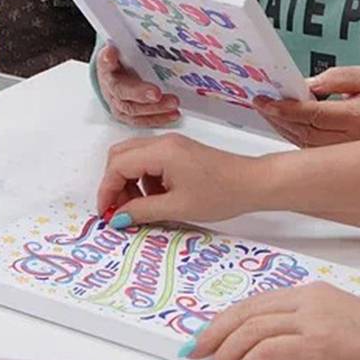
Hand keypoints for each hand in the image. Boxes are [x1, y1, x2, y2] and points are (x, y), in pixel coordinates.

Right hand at [95, 44, 178, 127]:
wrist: (112, 81)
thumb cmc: (120, 65)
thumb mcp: (121, 51)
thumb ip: (124, 45)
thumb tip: (127, 35)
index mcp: (106, 68)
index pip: (105, 63)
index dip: (108, 59)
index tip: (111, 53)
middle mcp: (110, 89)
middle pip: (122, 92)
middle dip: (140, 94)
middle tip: (156, 93)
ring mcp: (118, 105)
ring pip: (134, 110)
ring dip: (155, 108)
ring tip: (172, 103)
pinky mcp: (128, 117)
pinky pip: (143, 121)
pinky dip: (159, 118)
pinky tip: (173, 114)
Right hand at [96, 132, 259, 224]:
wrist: (253, 183)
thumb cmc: (219, 195)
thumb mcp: (178, 207)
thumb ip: (143, 210)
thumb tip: (117, 218)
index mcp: (159, 151)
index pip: (117, 165)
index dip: (107, 190)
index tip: (106, 214)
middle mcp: (161, 142)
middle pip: (120, 156)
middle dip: (115, 183)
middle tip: (119, 210)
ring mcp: (170, 145)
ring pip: (134, 158)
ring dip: (130, 182)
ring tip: (142, 208)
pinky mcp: (178, 151)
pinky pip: (149, 161)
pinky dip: (145, 179)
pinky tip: (158, 199)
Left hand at [192, 282, 359, 359]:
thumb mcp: (332, 330)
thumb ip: (301, 336)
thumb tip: (269, 358)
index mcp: (308, 294)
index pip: (256, 303)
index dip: (228, 319)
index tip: (210, 334)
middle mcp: (305, 300)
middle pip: (247, 311)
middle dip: (217, 331)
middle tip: (198, 350)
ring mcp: (310, 320)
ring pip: (254, 329)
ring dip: (231, 350)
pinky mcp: (316, 343)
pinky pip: (272, 348)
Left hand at [256, 65, 359, 146]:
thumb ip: (335, 79)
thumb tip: (305, 86)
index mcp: (359, 119)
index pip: (316, 116)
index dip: (289, 109)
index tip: (268, 102)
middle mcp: (352, 142)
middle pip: (306, 132)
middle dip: (279, 118)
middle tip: (259, 103)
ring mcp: (346, 154)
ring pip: (305, 144)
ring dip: (281, 127)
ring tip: (265, 109)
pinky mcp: (340, 158)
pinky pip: (309, 148)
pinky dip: (291, 134)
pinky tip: (280, 121)